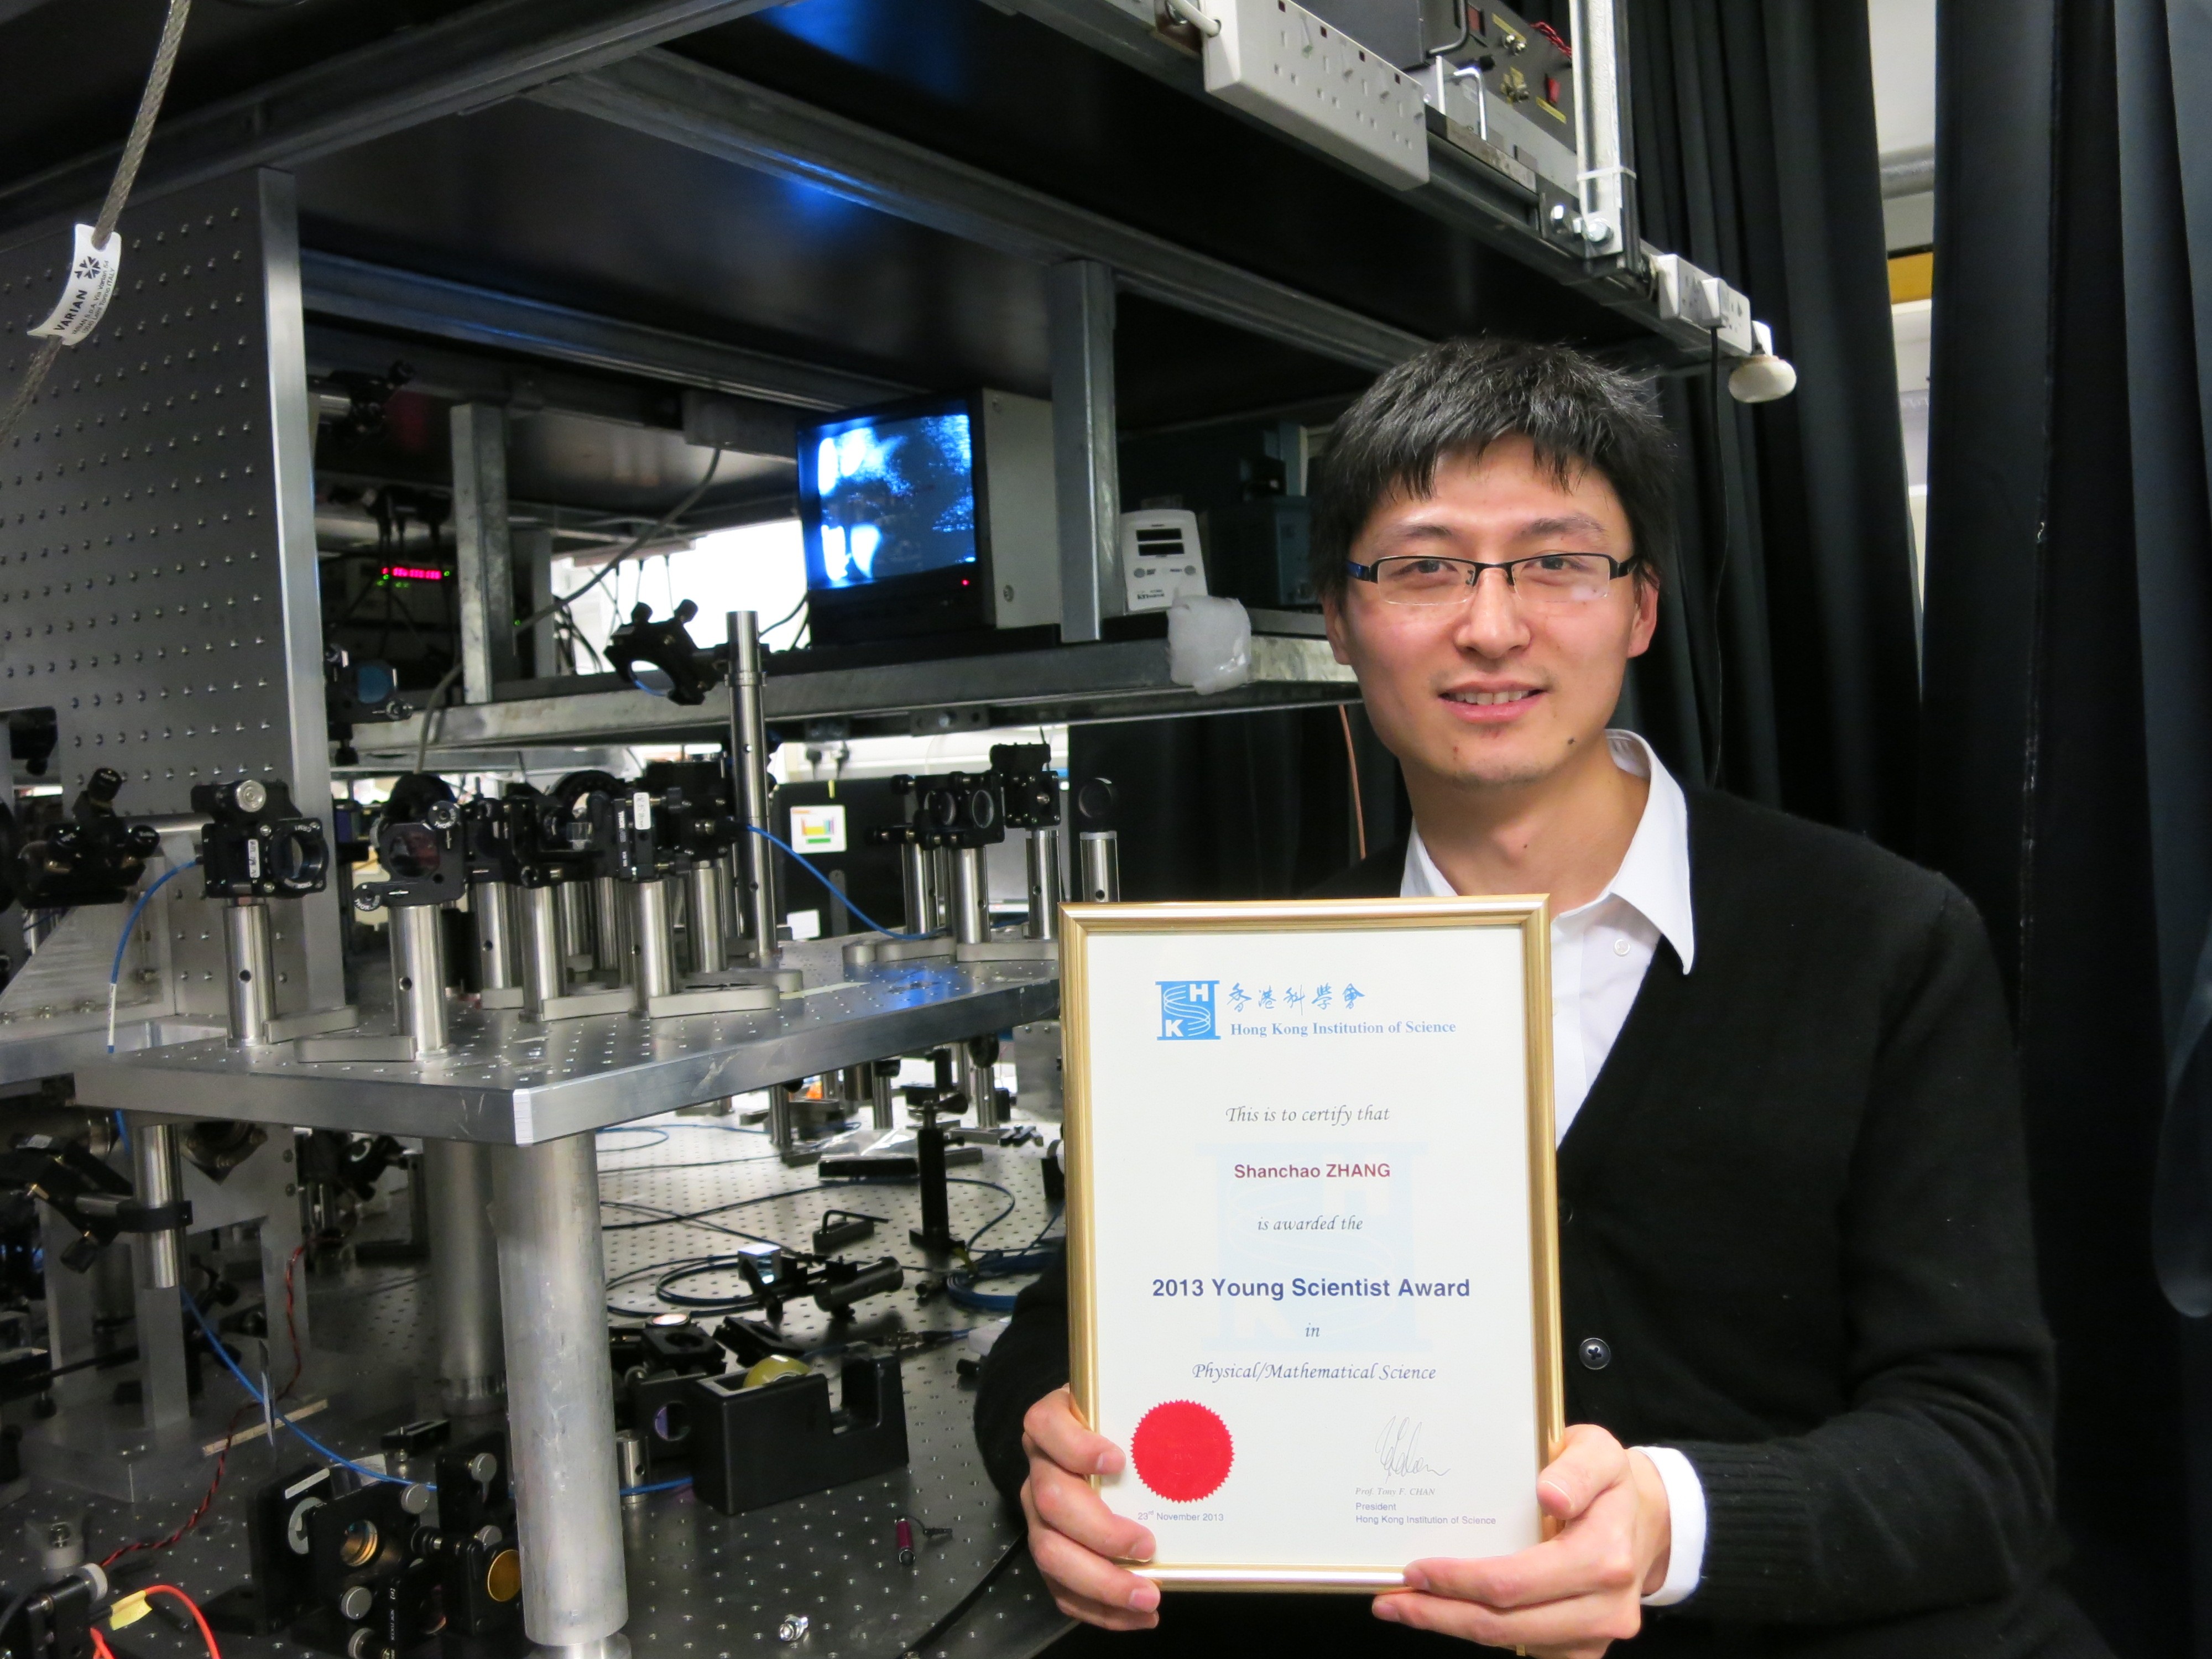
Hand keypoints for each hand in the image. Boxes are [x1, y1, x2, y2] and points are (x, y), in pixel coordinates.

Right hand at [1019, 1387, 1162, 1630]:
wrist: (1092, 1441)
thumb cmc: (1117, 1421)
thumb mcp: (1126, 1405)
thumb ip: (1145, 1412)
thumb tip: (1198, 1425)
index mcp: (1051, 1424)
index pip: (1046, 1427)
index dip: (1077, 1448)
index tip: (1117, 1462)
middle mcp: (1039, 1469)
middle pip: (1051, 1502)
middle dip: (1100, 1532)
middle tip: (1148, 1546)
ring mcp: (1038, 1514)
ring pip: (1050, 1553)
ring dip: (1101, 1582)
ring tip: (1147, 1597)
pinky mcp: (1050, 1550)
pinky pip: (1061, 1588)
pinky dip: (1100, 1608)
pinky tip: (1137, 1616)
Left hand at [1371, 1424, 1670, 1656]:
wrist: (1646, 1517)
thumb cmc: (1610, 1481)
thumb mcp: (1598, 1452)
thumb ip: (1577, 1469)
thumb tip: (1549, 1495)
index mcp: (1605, 1556)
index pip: (1516, 1581)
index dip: (1460, 1581)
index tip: (1415, 1570)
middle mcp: (1605, 1605)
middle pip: (1508, 1624)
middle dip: (1441, 1613)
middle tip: (1390, 1598)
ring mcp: (1598, 1633)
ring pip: (1514, 1643)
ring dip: (1454, 1628)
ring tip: (1407, 1608)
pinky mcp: (1587, 1646)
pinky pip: (1530, 1650)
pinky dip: (1486, 1634)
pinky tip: (1450, 1615)